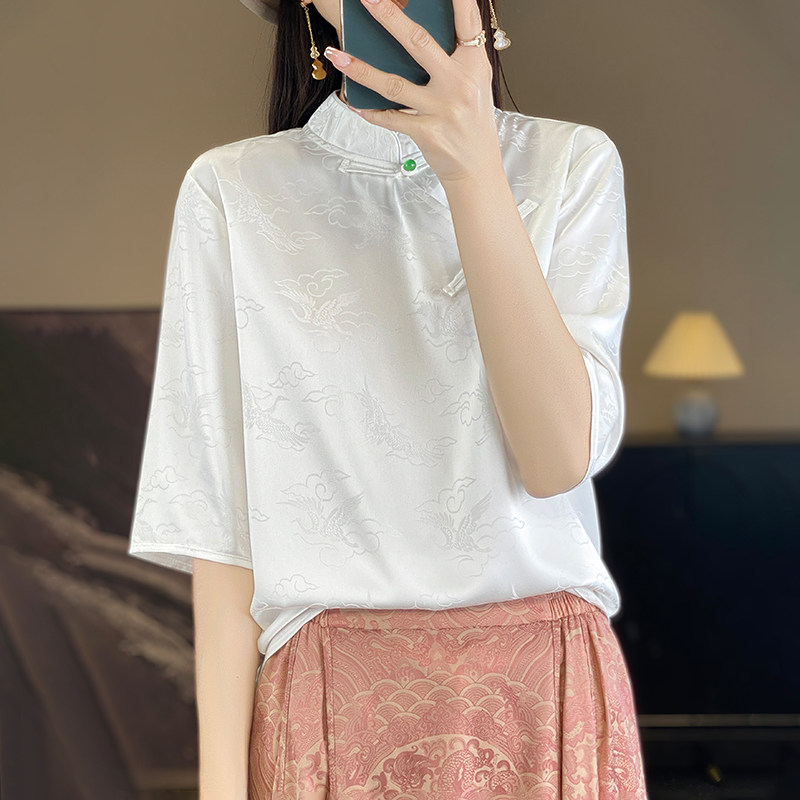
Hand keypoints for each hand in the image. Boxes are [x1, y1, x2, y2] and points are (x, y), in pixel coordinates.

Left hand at [323, 0, 503, 184]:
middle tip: (368, 0)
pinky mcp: (426, 133)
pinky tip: (352, 100)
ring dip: (361, 69)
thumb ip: (453, 59)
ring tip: (338, 55)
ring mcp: (441, 110)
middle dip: (389, 17)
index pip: (467, 21)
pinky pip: (390, 118)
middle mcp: (459, 84)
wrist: (477, 170)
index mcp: (474, 65)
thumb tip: (412, 37)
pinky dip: (370, 110)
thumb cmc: (472, 125)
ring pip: (393, 83)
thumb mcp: (474, 85)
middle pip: (419, 43)